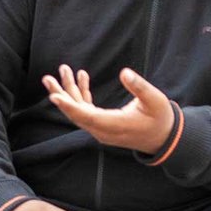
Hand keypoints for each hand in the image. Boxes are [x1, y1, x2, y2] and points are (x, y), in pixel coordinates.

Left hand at [42, 65, 173, 154]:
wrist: (163, 138)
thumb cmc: (160, 118)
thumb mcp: (155, 100)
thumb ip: (139, 87)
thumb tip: (124, 72)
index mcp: (115, 125)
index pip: (87, 116)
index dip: (69, 106)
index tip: (54, 96)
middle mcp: (103, 130)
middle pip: (77, 113)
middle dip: (61, 95)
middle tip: (47, 78)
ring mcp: (102, 129)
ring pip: (79, 111)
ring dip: (69, 92)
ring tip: (62, 71)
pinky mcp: (103, 124)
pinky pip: (87, 110)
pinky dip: (82, 94)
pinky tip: (81, 77)